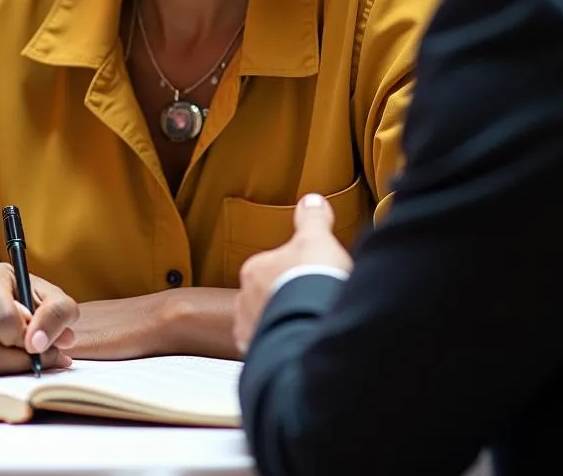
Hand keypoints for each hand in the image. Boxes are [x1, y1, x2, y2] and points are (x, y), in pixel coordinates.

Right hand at [0, 262, 77, 374]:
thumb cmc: (27, 297)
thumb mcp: (51, 296)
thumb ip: (56, 314)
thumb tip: (38, 345)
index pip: (5, 322)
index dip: (28, 341)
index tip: (43, 344)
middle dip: (19, 362)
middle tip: (38, 360)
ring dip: (7, 370)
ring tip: (23, 356)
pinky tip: (5, 356)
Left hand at [234, 194, 351, 354]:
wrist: (312, 331)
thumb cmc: (311, 282)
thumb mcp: (317, 239)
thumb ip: (312, 219)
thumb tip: (312, 201)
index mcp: (254, 271)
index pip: (269, 269)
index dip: (291, 274)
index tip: (307, 279)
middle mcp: (245, 303)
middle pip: (266, 299)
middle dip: (285, 302)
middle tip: (311, 305)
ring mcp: (252, 334)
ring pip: (267, 328)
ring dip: (285, 328)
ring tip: (310, 329)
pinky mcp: (263, 361)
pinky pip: (273, 354)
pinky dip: (286, 351)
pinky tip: (303, 350)